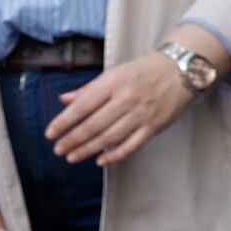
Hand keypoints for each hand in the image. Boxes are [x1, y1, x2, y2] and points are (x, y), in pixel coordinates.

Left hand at [43, 52, 197, 165]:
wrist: (180, 70)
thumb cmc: (143, 71)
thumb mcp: (114, 73)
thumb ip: (89, 89)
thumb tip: (64, 100)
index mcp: (112, 82)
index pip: (82, 105)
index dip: (64, 121)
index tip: (50, 133)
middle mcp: (125, 98)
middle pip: (93, 125)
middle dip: (73, 140)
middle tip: (58, 150)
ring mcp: (140, 114)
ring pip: (109, 137)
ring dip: (88, 150)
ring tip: (72, 157)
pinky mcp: (153, 127)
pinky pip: (131, 145)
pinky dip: (115, 155)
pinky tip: (101, 160)